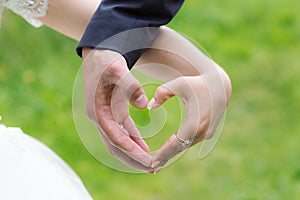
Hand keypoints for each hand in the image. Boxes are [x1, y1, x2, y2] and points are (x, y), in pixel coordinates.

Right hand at [82, 48, 152, 171]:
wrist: (99, 55)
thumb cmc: (106, 61)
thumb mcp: (117, 69)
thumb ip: (130, 85)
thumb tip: (144, 105)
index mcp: (97, 111)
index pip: (113, 137)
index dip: (129, 149)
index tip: (145, 158)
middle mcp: (99, 118)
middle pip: (115, 146)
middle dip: (132, 159)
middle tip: (152, 168)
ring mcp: (105, 117)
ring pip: (119, 141)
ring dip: (134, 153)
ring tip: (151, 162)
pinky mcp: (112, 113)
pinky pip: (123, 130)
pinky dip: (134, 139)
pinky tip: (144, 146)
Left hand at [150, 69, 230, 172]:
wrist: (218, 86)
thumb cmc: (196, 84)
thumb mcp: (179, 84)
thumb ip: (163, 92)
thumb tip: (150, 107)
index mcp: (196, 121)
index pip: (176, 142)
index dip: (164, 152)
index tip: (152, 161)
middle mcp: (203, 131)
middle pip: (180, 148)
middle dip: (165, 158)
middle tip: (150, 169)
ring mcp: (206, 134)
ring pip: (184, 147)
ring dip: (171, 155)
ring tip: (157, 165)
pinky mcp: (206, 133)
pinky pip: (189, 143)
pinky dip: (178, 149)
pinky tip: (168, 154)